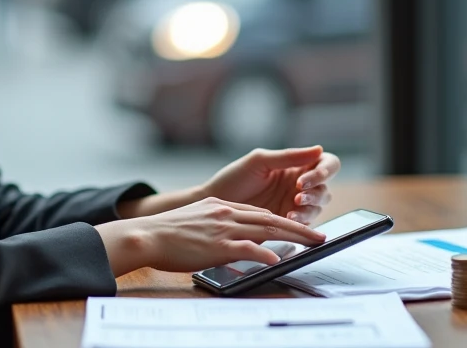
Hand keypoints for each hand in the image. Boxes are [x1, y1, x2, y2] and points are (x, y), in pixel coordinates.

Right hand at [94, 198, 324, 275]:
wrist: (148, 235)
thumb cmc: (167, 233)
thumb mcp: (196, 220)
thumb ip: (215, 224)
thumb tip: (229, 237)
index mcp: (221, 206)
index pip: (259, 211)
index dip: (282, 218)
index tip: (297, 226)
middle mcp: (226, 212)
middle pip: (271, 217)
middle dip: (298, 226)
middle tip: (318, 235)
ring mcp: (223, 228)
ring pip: (267, 229)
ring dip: (294, 236)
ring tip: (313, 243)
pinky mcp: (218, 245)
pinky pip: (248, 248)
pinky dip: (265, 253)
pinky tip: (278, 259)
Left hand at [202, 145, 340, 224]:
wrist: (217, 204)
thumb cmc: (234, 178)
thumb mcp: (260, 162)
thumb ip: (289, 156)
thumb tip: (318, 148)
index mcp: (296, 165)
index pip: (326, 164)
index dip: (323, 171)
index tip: (304, 180)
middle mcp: (299, 184)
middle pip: (325, 186)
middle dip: (316, 192)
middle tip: (298, 196)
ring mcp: (295, 203)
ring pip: (319, 205)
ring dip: (310, 207)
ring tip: (292, 209)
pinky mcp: (289, 222)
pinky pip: (306, 222)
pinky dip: (302, 220)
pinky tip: (289, 218)